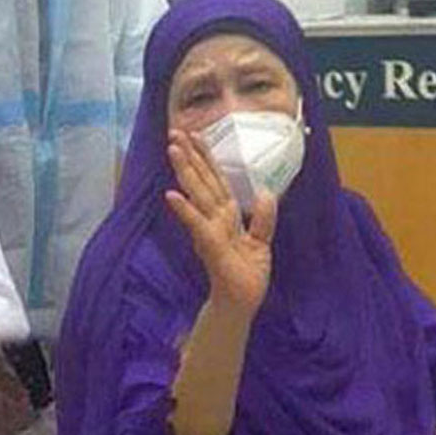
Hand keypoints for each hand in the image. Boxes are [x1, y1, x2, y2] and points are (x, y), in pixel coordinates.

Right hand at [164, 128, 277, 316]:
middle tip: (174, 132)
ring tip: (172, 150)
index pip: (216, 179)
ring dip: (185, 173)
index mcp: (227, 215)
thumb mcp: (261, 243)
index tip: (195, 134)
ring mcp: (210, 231)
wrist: (241, 302)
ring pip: (197, 195)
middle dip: (190, 157)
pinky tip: (170, 195)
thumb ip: (262, 218)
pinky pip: (197, 224)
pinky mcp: (210, 246)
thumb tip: (264, 192)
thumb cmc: (246, 275)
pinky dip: (184, 210)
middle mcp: (216, 219)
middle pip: (202, 181)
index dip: (206, 157)